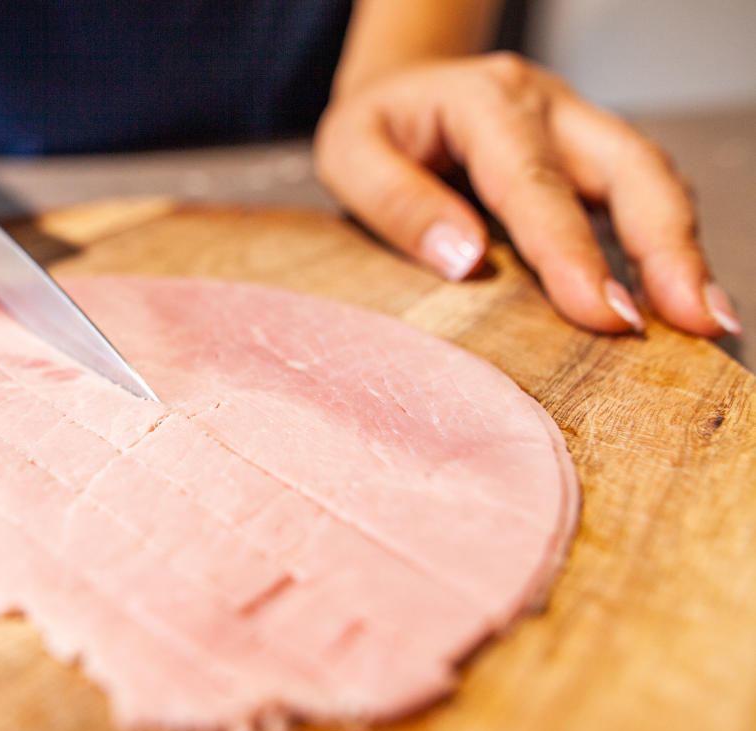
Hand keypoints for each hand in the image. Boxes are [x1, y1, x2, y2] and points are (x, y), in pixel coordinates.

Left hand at [313, 52, 740, 337]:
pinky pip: (640, 192)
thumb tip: (467, 261)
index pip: (535, 182)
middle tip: (693, 319)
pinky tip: (679, 294)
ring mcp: (578, 124)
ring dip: (680, 249)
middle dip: (666, 246)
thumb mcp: (349, 154)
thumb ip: (398, 203)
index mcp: (484, 100)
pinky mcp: (589, 153)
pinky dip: (665, 242)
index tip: (603, 312)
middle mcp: (546, 104)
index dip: (573, 252)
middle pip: (627, 167)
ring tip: (705, 319)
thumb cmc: (374, 128)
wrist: (397, 87)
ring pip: (649, 178)